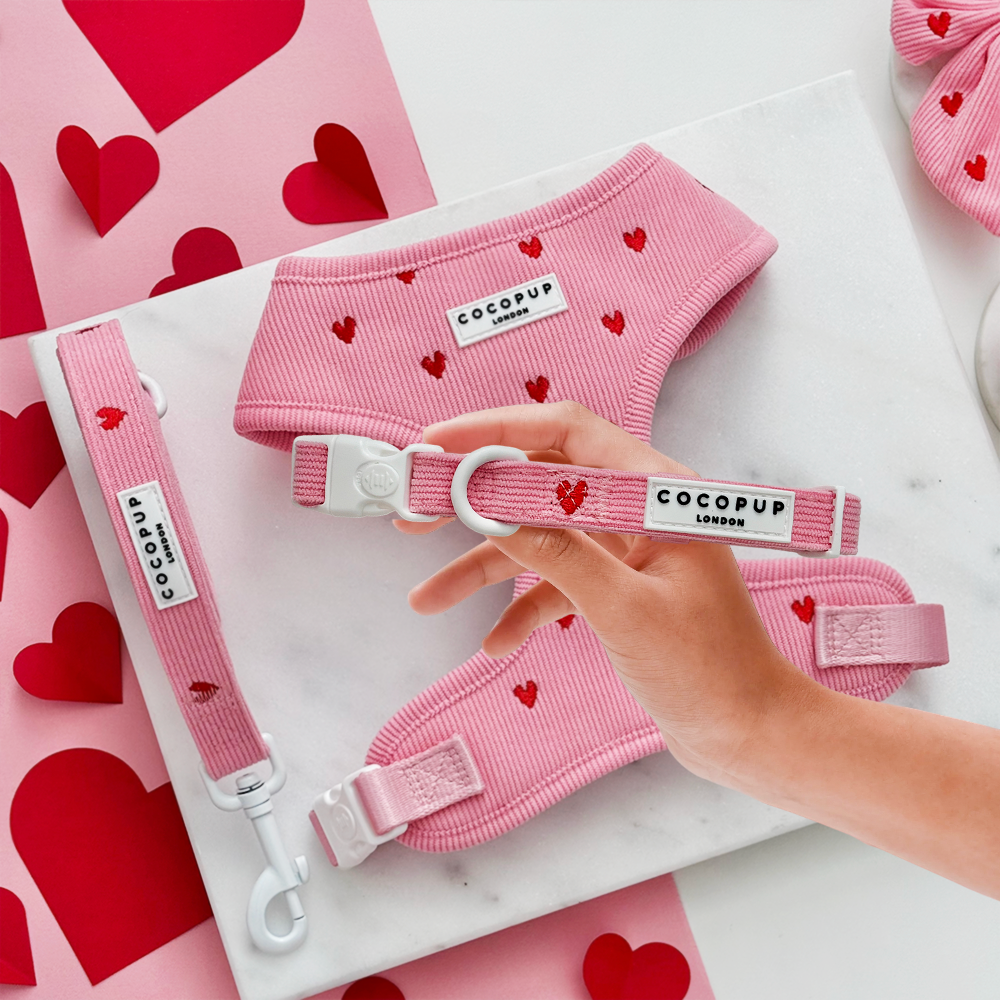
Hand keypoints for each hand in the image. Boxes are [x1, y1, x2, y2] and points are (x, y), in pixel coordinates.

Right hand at [394, 401, 812, 788]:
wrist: (750, 733)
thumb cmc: (712, 672)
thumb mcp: (624, 610)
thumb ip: (557, 555)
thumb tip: (491, 510)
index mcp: (656, 493)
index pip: (566, 433)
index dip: (497, 431)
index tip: (438, 447)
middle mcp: (640, 511)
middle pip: (542, 483)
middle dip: (475, 498)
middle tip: (415, 511)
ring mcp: (627, 550)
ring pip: (541, 538)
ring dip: (485, 565)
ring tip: (428, 596)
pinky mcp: (618, 588)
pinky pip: (556, 583)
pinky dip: (522, 607)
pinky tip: (497, 642)